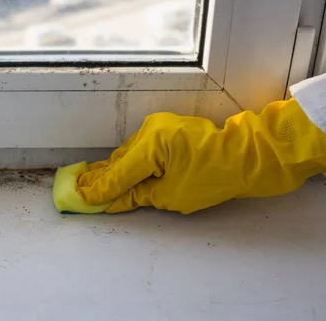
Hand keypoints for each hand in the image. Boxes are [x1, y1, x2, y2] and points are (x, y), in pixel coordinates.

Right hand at [75, 99, 325, 213]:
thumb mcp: (172, 194)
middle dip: (102, 179)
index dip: (100, 190)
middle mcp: (150, 131)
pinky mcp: (166, 128)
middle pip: (119, 160)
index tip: (80, 198)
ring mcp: (158, 126)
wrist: (246, 155)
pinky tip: (120, 173)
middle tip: (80, 191)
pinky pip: (141, 148)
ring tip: (95, 184)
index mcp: (151, 145)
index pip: (118, 173)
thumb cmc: (214, 177)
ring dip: (116, 170)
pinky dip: (131, 162)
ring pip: (129, 153)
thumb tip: (115, 199)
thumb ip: (138, 195)